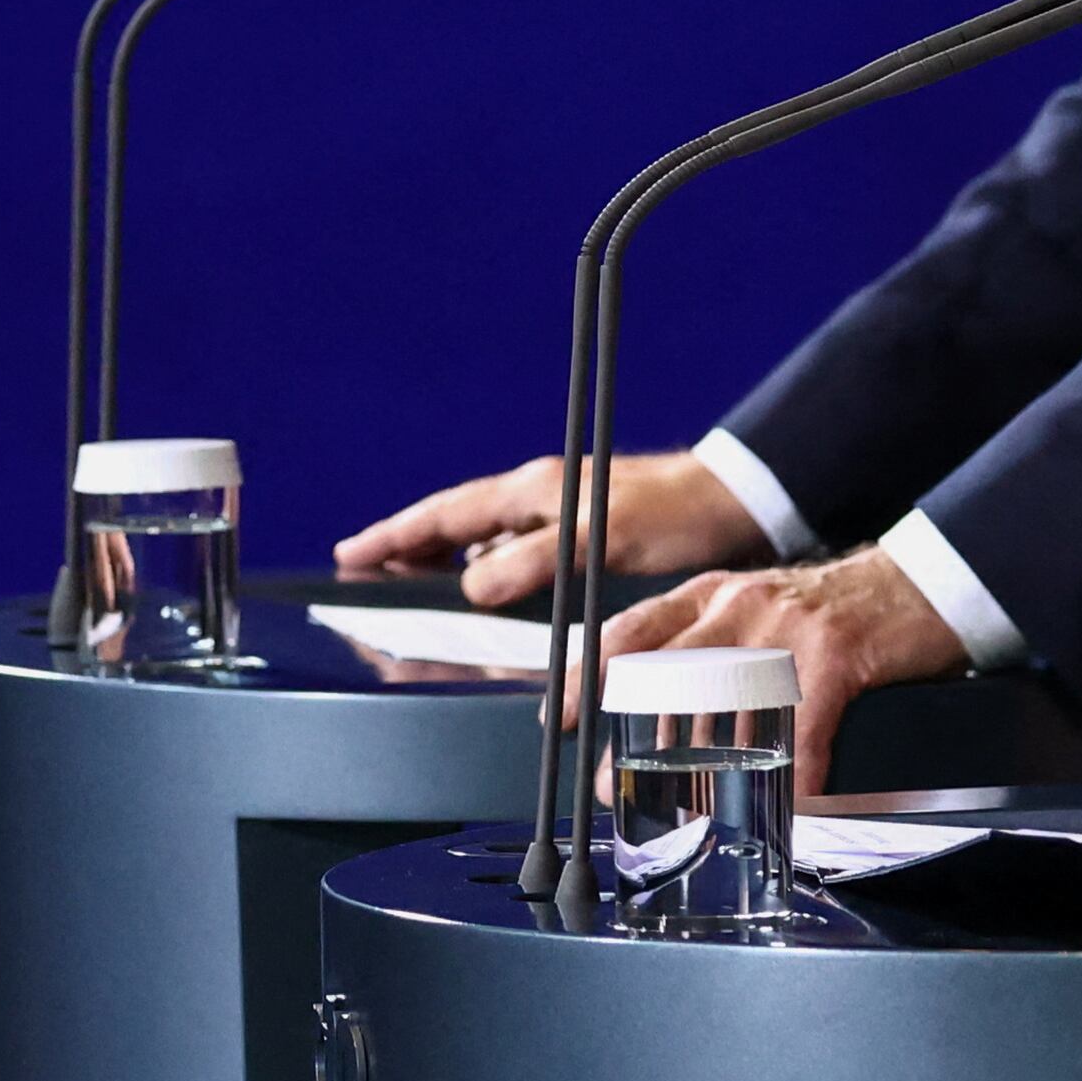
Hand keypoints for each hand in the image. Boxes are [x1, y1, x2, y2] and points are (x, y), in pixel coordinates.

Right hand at [333, 448, 759, 609]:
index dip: (395, 536)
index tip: (349, 554)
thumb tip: (467, 589)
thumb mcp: (598, 539)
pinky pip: (515, 552)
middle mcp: (539, 496)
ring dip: (444, 559)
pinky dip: (487, 570)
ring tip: (405, 580)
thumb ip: (533, 561)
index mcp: (533, 490)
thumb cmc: (672, 516)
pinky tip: (484, 590)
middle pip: (455, 523)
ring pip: (483, 538)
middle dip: (406, 544)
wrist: (732, 504)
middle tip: (359, 568)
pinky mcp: (583, 535)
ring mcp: (559, 514)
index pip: (445, 515)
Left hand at [586, 545, 965, 782]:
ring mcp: (783, 632)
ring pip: (720, 707)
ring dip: (694, 767)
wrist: (919, 583)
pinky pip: (800, 732)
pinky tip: (789, 804)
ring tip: (680, 811)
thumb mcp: (760, 609)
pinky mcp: (833, 659)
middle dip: (625, 739)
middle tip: (608, 788)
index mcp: (713, 595)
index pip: (630, 631)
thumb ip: (714, 644)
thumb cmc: (837, 608)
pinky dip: (792, 777)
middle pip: (660, 673)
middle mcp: (737, 608)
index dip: (588, 677)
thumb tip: (670, 705)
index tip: (561, 718)